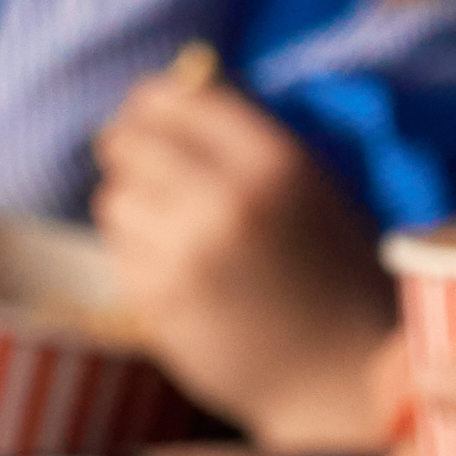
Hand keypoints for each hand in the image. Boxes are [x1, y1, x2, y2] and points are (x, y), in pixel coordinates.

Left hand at [87, 56, 402, 451]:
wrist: (341, 374)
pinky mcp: (159, 297)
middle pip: (127, 140)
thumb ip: (249, 139)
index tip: (157, 122)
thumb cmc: (334, 275)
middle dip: (135, 153)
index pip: (172, 98)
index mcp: (276, 163)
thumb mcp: (314, 189)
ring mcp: (188, 252)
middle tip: (155, 174)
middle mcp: (228, 200)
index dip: (155, 106)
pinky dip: (141, 255)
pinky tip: (184, 273)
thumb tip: (181, 82)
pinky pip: (121, 251)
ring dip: (136, 208)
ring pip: (114, 197)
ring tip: (180, 233)